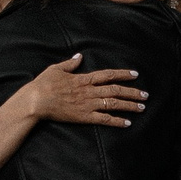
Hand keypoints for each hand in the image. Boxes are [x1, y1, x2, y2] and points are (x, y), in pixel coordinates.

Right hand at [14, 54, 144, 127]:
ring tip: (141, 107)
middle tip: (145, 95)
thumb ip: (70, 63)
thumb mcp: (56, 69)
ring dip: (129, 106)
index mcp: (83, 79)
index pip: (108, 75)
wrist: (35, 101)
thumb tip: (79, 56)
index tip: (135, 75)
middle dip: (132, 92)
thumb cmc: (43, 85)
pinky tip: (127, 123)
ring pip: (113, 104)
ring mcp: (87, 104)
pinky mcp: (84, 117)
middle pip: (116, 90)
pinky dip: (117, 121)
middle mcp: (89, 91)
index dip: (123, 74)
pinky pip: (104, 119)